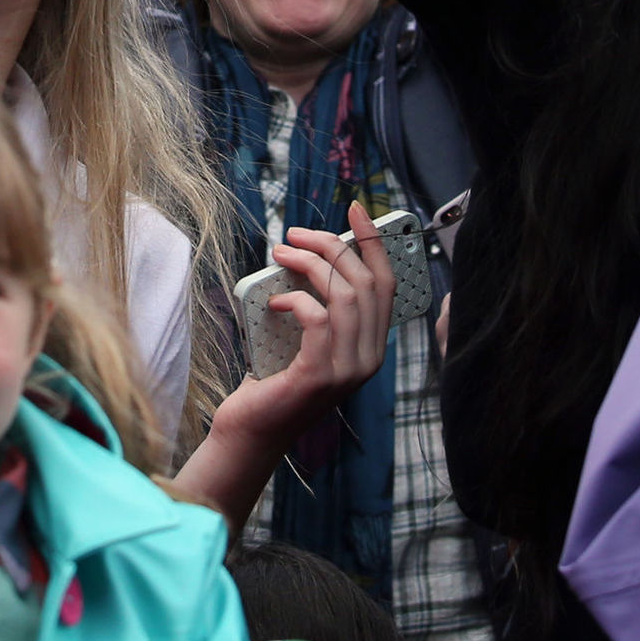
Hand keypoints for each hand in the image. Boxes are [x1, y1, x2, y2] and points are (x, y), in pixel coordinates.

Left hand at [215, 202, 396, 438]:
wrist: (253, 431)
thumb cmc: (275, 379)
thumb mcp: (307, 338)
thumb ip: (322, 307)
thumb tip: (312, 254)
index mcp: (371, 347)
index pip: (386, 284)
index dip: (373, 243)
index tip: (355, 209)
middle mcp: (369, 359)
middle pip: (365, 282)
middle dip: (331, 246)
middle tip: (295, 233)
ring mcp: (348, 370)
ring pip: (345, 295)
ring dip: (309, 264)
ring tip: (280, 252)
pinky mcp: (320, 375)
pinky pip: (318, 319)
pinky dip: (296, 300)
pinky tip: (275, 303)